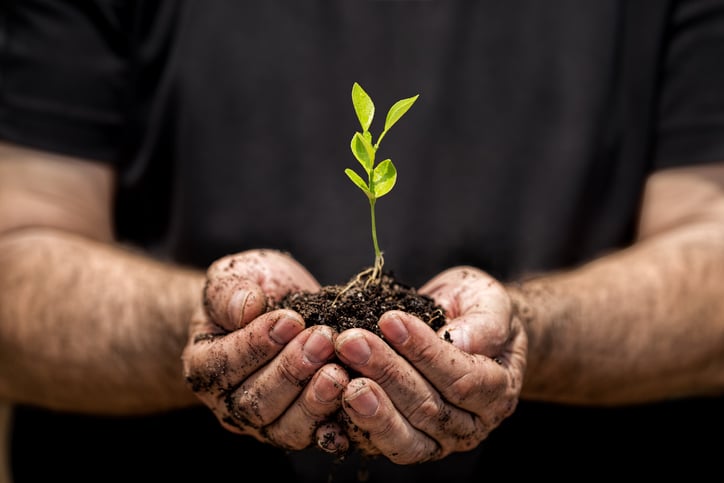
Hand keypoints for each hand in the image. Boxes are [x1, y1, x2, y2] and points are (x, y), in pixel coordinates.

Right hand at [181, 249, 350, 452]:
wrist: (279, 306)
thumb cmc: (253, 288)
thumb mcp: (234, 276)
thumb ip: (229, 291)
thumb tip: (246, 306)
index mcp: (206, 366)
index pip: (224, 365)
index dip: (258, 344)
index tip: (291, 319)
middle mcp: (231, 404)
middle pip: (256, 403)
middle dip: (292, 371)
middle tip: (322, 340)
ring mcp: (269, 423)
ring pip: (287, 428)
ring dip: (315, 401)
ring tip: (339, 372)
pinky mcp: (306, 428)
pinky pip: (320, 437)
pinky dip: (337, 428)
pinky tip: (354, 408)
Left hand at [334, 266, 526, 462]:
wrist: (463, 327)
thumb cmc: (476, 311)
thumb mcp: (490, 302)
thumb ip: (484, 322)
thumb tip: (460, 340)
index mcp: (497, 391)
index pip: (463, 379)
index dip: (425, 352)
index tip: (390, 320)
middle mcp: (469, 425)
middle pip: (428, 408)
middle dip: (387, 372)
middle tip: (351, 341)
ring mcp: (436, 441)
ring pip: (404, 437)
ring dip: (370, 407)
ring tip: (341, 377)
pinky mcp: (403, 443)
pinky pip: (377, 445)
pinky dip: (351, 428)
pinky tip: (330, 404)